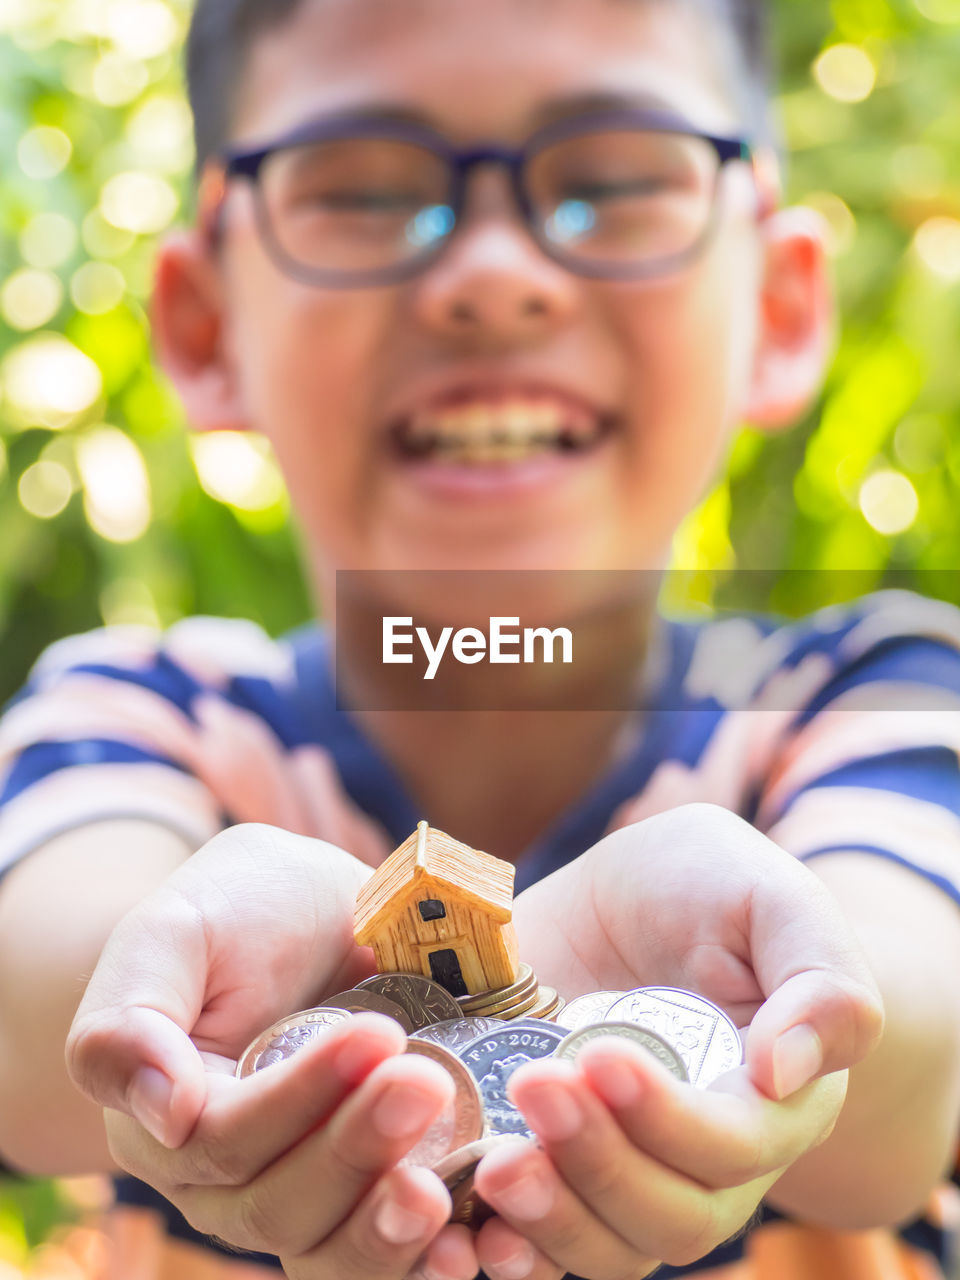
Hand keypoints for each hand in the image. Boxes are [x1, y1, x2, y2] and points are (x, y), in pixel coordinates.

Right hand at [66, 823, 478, 1279]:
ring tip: (444, 1190)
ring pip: (332, 1252)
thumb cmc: (236, 909)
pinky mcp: (371, 1193)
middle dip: (357, 1150)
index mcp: (170, 1121)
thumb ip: (132, 1020)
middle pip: (283, 1207)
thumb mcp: (172, 931)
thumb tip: (167, 1115)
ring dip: (389, 1229)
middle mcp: (229, 1181)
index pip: (226, 1141)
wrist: (310, 909)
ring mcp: (304, 1195)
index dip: (298, 1099)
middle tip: (427, 1082)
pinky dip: (426, 1262)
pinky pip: (389, 1255)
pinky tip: (470, 1248)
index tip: (375, 1034)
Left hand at [469, 802, 882, 1278]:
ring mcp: (629, 1168)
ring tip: (496, 1166)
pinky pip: (542, 1244)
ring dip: (551, 1220)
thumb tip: (784, 1073)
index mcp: (773, 1100)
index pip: (737, 1148)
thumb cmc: (712, 887)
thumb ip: (818, 980)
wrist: (627, 895)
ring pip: (608, 1248)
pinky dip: (510, 1246)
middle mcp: (706, 1159)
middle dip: (600, 1166)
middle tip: (536, 1086)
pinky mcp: (558, 1163)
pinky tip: (470, 1226)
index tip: (605, 1057)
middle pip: (671, 1217)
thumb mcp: (773, 899)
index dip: (670, 1119)